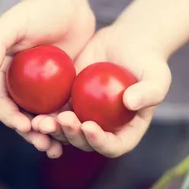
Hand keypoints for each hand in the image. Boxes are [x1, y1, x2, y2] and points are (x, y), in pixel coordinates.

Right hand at [0, 0, 94, 158]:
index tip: (24, 125)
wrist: (66, 3)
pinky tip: (77, 135)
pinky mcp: (62, 88)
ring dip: (47, 136)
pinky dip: (67, 125)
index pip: (1, 102)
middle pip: (21, 116)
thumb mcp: (13, 23)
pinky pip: (63, 111)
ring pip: (42, 119)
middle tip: (43, 144)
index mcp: (2, 74)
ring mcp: (41, 89)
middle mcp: (20, 86)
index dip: (10, 117)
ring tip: (57, 149)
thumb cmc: (36, 10)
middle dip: (29, 134)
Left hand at [32, 25, 171, 157]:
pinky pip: (54, 111)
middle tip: (63, 119)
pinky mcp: (69, 101)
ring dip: (53, 130)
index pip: (113, 146)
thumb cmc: (148, 61)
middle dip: (72, 135)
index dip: (100, 143)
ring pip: (65, 131)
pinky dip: (44, 113)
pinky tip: (32, 108)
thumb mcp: (157, 75)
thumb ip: (149, 92)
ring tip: (41, 121)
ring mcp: (85, 116)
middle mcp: (103, 129)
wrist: (129, 43)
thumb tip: (131, 104)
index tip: (89, 126)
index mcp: (125, 131)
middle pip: (85, 142)